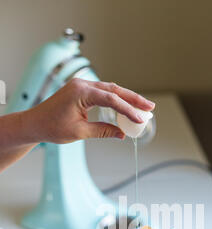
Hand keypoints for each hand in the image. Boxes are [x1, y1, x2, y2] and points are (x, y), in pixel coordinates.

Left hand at [27, 78, 154, 142]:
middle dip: (133, 98)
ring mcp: (82, 86)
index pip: (111, 99)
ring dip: (127, 98)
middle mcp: (82, 84)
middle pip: (114, 90)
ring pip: (110, 89)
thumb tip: (121, 134)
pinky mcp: (81, 91)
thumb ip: (102, 131)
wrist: (35, 123)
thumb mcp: (80, 132)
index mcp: (81, 92)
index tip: (140, 119)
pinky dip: (116, 99)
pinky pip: (103, 93)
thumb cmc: (52, 127)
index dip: (128, 110)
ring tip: (143, 106)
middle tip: (150, 107)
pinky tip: (126, 105)